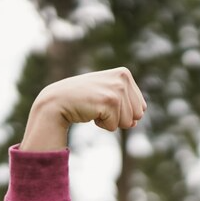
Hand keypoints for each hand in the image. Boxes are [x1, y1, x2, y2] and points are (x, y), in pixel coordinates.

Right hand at [21, 67, 146, 150]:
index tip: (105, 101)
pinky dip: (102, 125)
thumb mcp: (109, 96)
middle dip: (120, 117)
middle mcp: (122, 78)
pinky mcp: (109, 101)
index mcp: (124, 74)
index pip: (141, 107)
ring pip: (127, 122)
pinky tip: (90, 112)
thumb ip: (127, 107)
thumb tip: (135, 122)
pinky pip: (114, 126)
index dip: (124, 111)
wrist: (58, 100)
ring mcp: (116, 89)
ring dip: (110, 121)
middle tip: (100, 105)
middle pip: (137, 115)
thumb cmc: (84, 99)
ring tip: (95, 107)